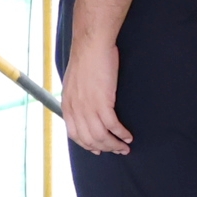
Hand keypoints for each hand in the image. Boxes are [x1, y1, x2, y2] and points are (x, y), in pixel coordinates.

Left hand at [60, 36, 131, 155]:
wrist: (91, 46)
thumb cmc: (85, 59)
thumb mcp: (73, 82)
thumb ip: (76, 97)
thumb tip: (83, 106)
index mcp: (67, 105)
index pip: (75, 135)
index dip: (87, 145)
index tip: (98, 150)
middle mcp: (75, 109)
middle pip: (89, 139)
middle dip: (105, 148)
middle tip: (117, 150)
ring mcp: (88, 107)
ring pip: (101, 136)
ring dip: (115, 145)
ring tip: (125, 147)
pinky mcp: (102, 102)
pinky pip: (112, 126)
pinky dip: (121, 134)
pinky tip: (128, 136)